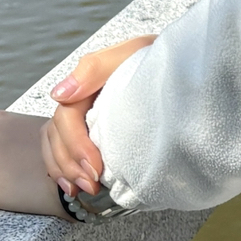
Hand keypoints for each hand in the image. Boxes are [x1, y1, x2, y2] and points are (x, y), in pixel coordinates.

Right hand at [42, 35, 155, 195]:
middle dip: (70, 163)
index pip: (66, 115)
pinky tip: (73, 186)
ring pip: (55, 145)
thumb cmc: (161, 58)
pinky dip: (64, 170)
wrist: (186, 66)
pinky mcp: (94, 131)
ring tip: (84, 189)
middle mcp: (80, 99)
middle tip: (92, 184)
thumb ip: (95, 68)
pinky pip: (64, 151)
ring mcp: (85, 116)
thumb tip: (60, 94)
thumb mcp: (133, 52)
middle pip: (57, 134)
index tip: (96, 167)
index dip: (76, 144)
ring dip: (65, 170)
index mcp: (87, 81)